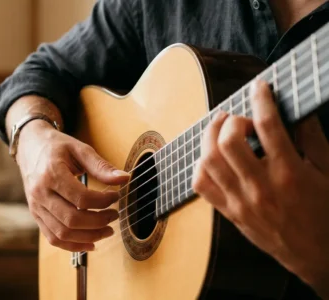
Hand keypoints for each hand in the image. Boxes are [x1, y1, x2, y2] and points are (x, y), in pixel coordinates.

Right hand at [16, 120, 129, 251]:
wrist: (29, 146)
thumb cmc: (56, 147)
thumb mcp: (79, 149)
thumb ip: (101, 166)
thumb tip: (124, 179)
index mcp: (51, 174)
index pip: (81, 198)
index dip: (103, 202)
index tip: (116, 197)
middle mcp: (41, 193)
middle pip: (72, 219)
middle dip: (99, 222)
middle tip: (114, 216)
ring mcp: (36, 206)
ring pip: (63, 233)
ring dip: (89, 236)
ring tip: (107, 230)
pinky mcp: (36, 215)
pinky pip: (53, 238)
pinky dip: (73, 245)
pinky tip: (90, 242)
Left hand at [192, 79, 328, 297]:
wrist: (319, 258)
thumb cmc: (328, 215)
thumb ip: (313, 139)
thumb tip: (298, 110)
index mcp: (290, 174)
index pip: (268, 126)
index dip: (261, 99)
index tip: (260, 87)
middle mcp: (261, 187)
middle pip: (228, 142)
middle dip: (230, 120)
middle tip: (238, 116)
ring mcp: (241, 202)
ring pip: (208, 162)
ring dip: (209, 137)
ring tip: (220, 128)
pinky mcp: (230, 213)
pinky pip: (201, 185)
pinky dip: (200, 165)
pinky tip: (211, 157)